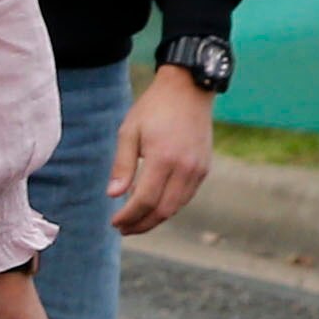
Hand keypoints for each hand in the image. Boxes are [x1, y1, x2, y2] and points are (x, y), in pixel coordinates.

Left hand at [111, 64, 215, 235]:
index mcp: (164, 158)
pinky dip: (169, 206)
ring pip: (177, 206)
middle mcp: (185, 167)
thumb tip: (113, 195)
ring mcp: (199, 169)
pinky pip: (186, 196)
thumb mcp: (129, 132)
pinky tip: (153, 207)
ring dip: (156, 219)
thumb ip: (122, 165)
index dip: (129, 216)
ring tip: (135, 222)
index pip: (145, 200)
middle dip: (142, 224)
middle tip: (123, 229)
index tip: (114, 222)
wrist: (188, 90)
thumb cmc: (153, 109)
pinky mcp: (205, 168)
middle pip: (163, 210)